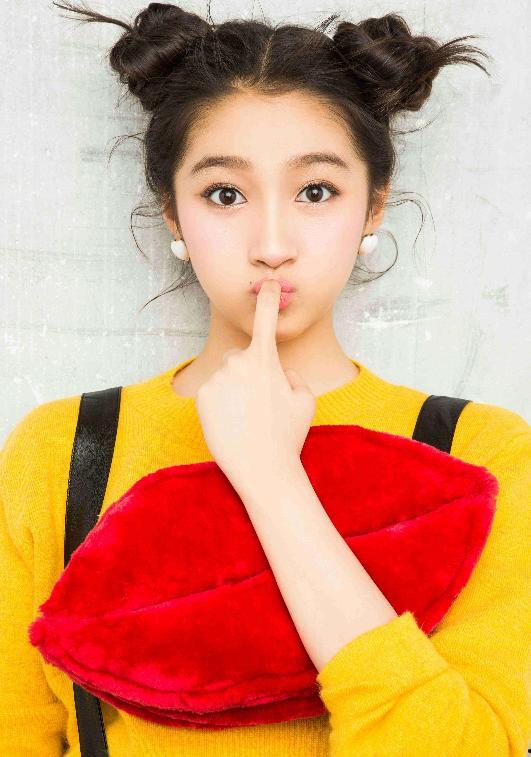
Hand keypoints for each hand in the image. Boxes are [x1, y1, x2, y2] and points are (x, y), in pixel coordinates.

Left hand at [195, 279, 315, 485]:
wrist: (262, 468)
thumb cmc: (288, 435)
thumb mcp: (305, 401)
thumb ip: (292, 376)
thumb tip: (281, 371)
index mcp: (266, 360)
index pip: (266, 320)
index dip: (269, 299)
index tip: (269, 283)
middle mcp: (238, 363)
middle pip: (241, 357)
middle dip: (249, 373)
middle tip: (261, 404)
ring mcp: (217, 379)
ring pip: (226, 376)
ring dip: (234, 390)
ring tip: (246, 419)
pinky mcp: (201, 395)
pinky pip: (213, 392)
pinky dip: (220, 404)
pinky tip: (231, 423)